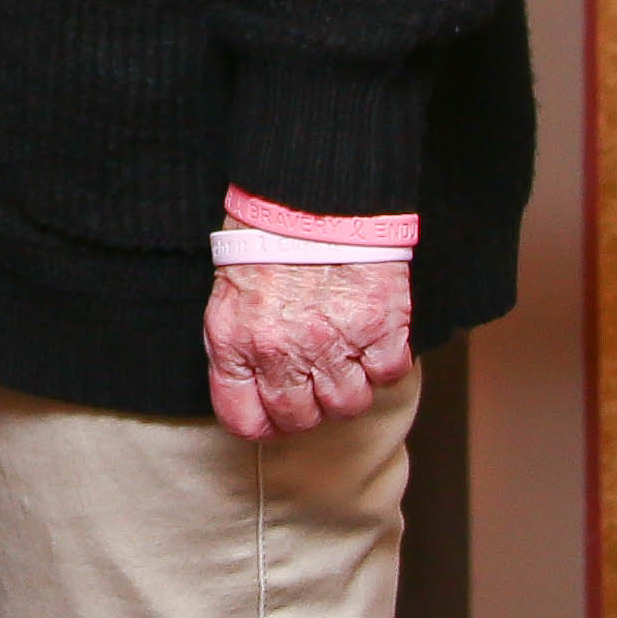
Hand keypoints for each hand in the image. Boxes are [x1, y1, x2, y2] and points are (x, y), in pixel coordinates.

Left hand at [203, 260, 413, 441]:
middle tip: (313, 375)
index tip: (274, 413)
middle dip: (308, 405)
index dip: (263, 422)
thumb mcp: (229, 295)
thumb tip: (251, 397)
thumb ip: (236, 351)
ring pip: (348, 405)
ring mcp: (333, 342)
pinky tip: (369, 334)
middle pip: (302, 419)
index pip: (243, 419)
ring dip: (348, 384)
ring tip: (342, 350)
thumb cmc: (266, 239)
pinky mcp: (380, 328)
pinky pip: (387, 374)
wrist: (312, 195)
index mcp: (235, 340)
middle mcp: (282, 350)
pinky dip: (382, 361)